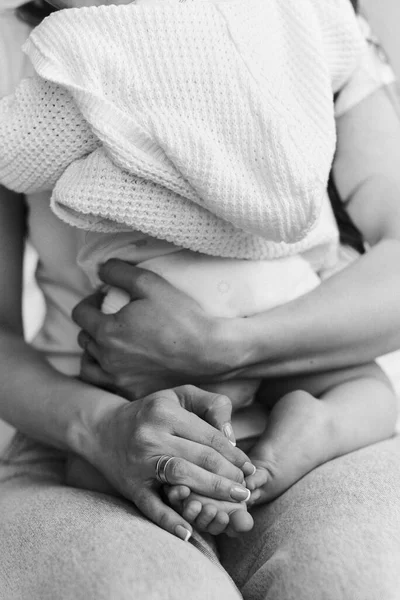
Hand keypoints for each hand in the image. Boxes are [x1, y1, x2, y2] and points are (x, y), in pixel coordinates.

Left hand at [72, 260, 243, 398]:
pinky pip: (106, 385)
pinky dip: (106, 374)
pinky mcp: (133, 394)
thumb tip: (99, 269)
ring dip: (94, 351)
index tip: (103, 299)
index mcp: (107, 331)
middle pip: (84, 338)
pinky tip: (119, 366)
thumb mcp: (150, 282)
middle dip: (92, 324)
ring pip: (89, 365)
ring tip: (111, 343)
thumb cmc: (181, 316)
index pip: (80, 313)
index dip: (89, 302)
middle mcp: (108, 359)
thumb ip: (118, 272)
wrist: (211, 352)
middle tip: (111, 317)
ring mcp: (120, 380)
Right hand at [87, 385, 253, 540]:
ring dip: (212, 491)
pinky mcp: (131, 486)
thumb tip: (232, 435)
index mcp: (165, 413)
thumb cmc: (152, 412)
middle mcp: (151, 436)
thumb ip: (211, 405)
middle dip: (229, 475)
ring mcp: (140, 462)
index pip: (208, 436)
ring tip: (235, 502)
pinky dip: (169, 521)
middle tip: (246, 489)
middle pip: (200, 457)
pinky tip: (189, 533)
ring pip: (181, 477)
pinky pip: (151, 506)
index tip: (250, 468)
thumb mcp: (179, 396)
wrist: (104, 430)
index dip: (234, 453)